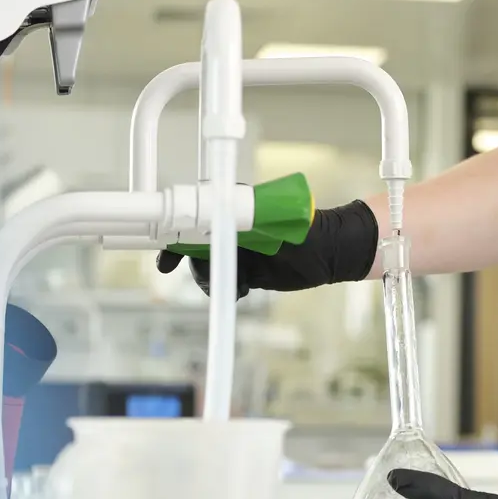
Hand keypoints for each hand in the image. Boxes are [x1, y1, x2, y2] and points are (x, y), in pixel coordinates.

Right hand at [155, 199, 378, 297]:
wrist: (330, 255)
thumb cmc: (309, 231)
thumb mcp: (277, 222)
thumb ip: (250, 216)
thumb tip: (223, 210)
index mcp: (234, 209)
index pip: (194, 217)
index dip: (176, 236)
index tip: (167, 256)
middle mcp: (231, 228)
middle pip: (193, 246)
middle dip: (193, 263)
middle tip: (201, 275)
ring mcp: (237, 249)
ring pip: (206, 267)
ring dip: (213, 279)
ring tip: (239, 283)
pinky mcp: (245, 270)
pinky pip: (223, 282)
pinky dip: (227, 288)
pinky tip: (243, 289)